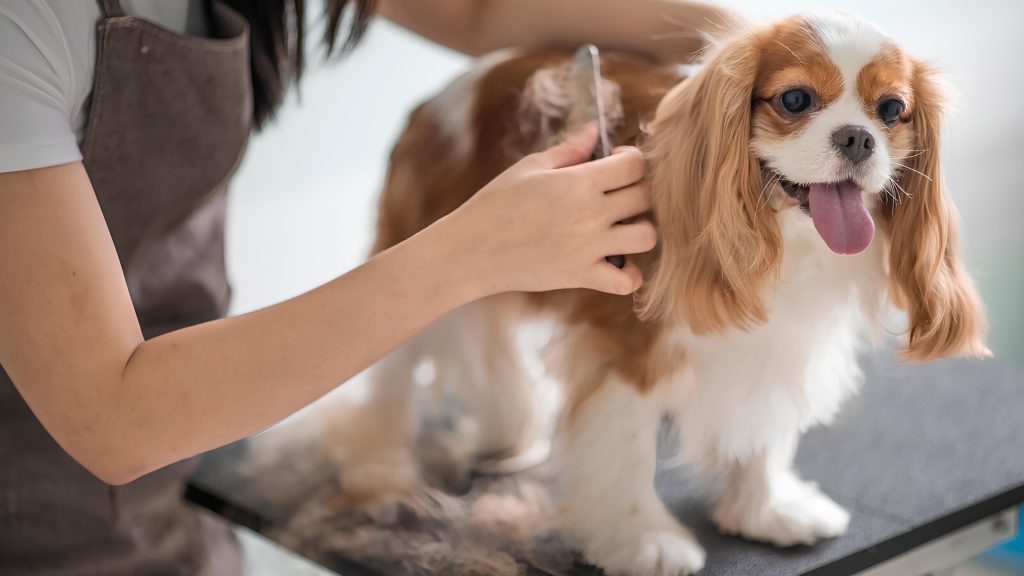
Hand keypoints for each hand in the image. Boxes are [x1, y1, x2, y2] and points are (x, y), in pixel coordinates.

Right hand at [441, 125, 656, 296]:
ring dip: (641, 229)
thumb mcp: (530, 168)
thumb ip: (569, 150)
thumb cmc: (496, 204)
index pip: (634, 165)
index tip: (616, 163)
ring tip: (621, 227)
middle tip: (618, 194)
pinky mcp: (581, 276)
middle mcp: (590, 214)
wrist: (472, 250)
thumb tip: (595, 132)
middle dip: (637, 191)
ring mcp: (589, 248)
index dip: (631, 159)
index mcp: (579, 182)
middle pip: (645, 197)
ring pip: (647, 237)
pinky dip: (629, 274)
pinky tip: (615, 261)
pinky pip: (626, 281)